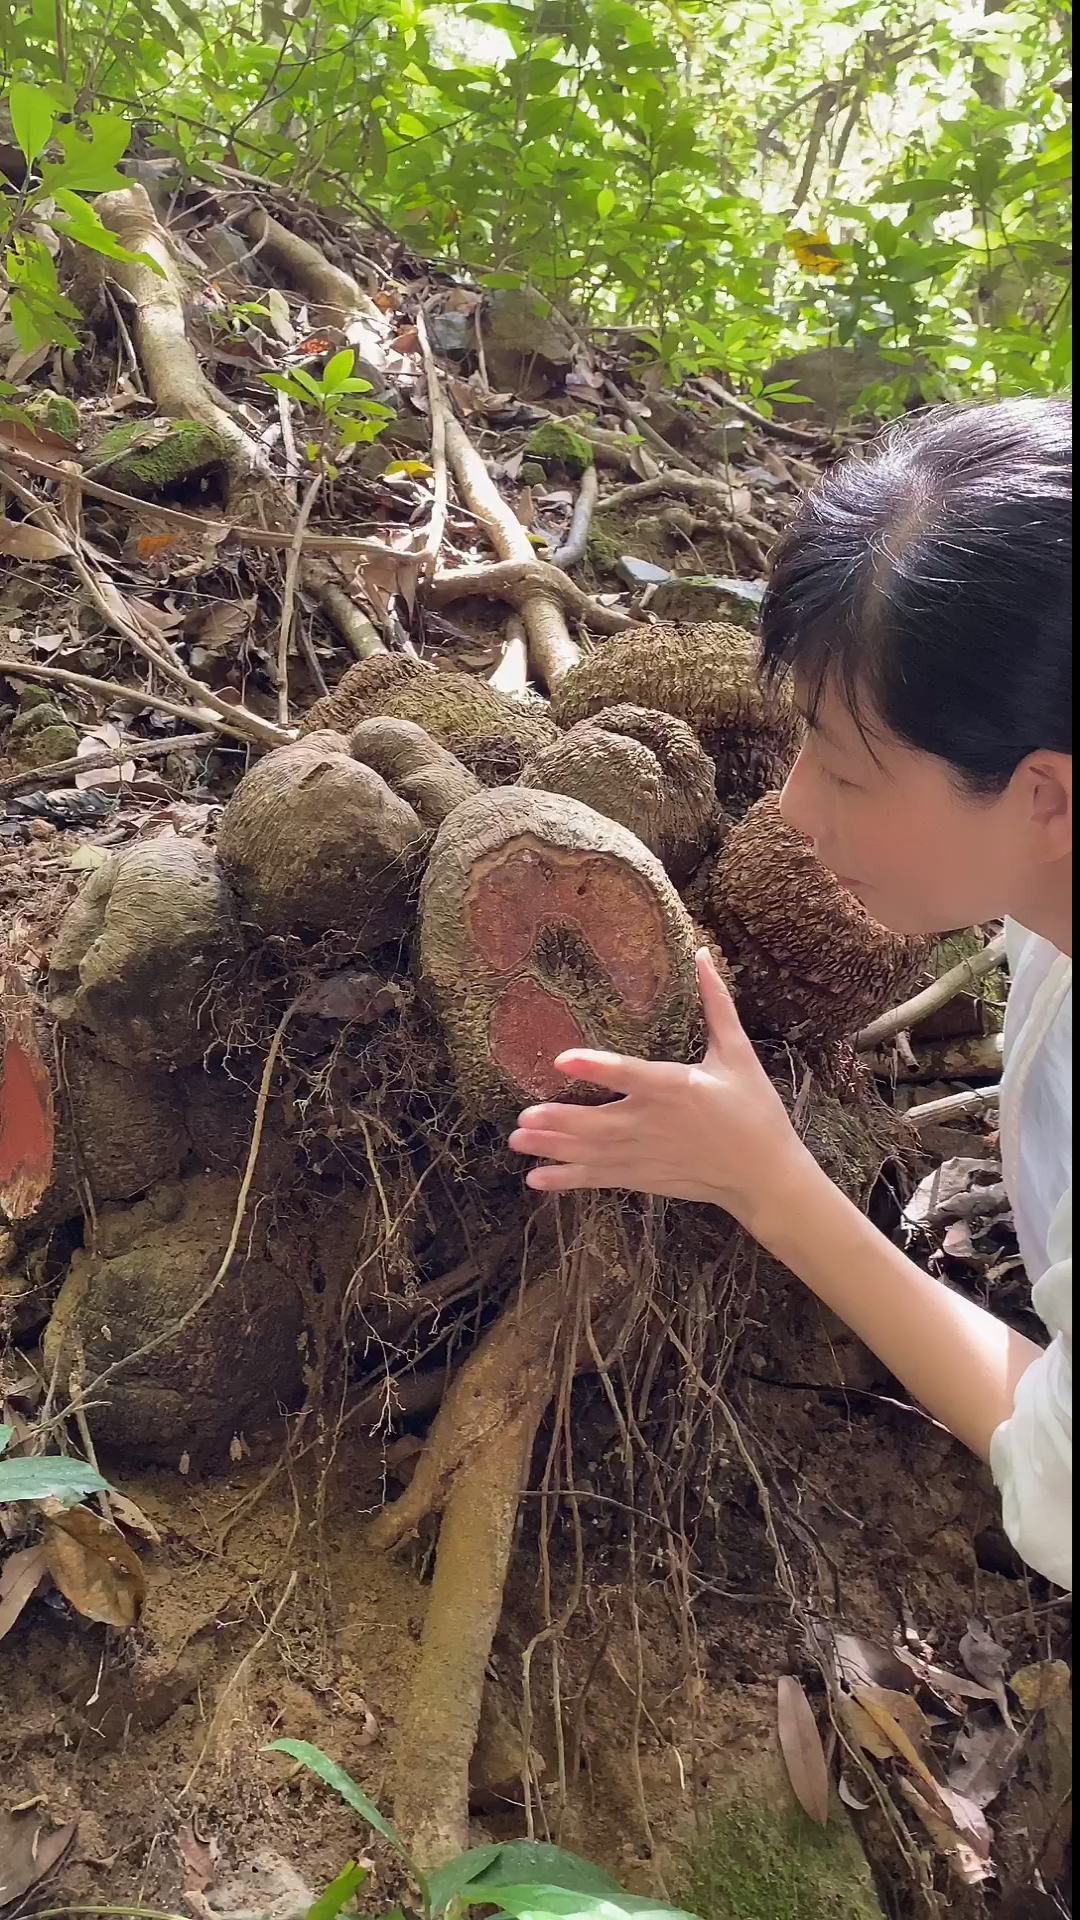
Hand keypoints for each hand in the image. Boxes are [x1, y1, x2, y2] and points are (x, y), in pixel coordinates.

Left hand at [508, 949, 815, 1225]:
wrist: (765, 1175)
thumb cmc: (754, 1111)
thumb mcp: (737, 1054)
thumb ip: (716, 1005)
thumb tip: (700, 954)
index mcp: (677, 1088)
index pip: (630, 1074)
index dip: (596, 1066)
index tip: (561, 1059)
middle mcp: (656, 1123)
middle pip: (600, 1123)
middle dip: (559, 1120)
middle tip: (523, 1117)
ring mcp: (646, 1154)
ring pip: (593, 1152)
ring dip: (553, 1147)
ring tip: (517, 1140)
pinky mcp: (643, 1176)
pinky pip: (600, 1178)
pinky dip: (568, 1179)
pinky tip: (536, 1178)